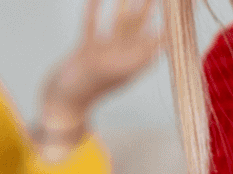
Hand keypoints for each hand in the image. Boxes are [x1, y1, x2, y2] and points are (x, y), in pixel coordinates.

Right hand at [42, 0, 162, 123]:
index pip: (154, 42)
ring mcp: (102, 54)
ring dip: (125, 7)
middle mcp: (119, 58)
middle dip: (148, 10)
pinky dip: (95, 11)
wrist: (58, 104)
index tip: (174, 11)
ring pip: (118, 25)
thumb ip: (133, 58)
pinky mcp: (85, 51)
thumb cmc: (80, 92)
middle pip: (139, 29)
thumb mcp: (108, 72)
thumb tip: (162, 44)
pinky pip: (92, 26)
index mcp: (130, 66)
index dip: (165, 27)